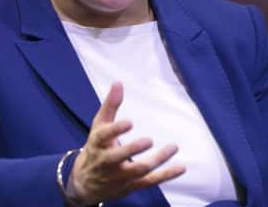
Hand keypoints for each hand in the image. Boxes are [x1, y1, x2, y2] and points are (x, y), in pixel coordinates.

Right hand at [66, 82, 185, 205]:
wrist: (85, 184)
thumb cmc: (96, 148)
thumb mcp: (99, 126)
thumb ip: (110, 105)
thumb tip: (118, 82)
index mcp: (98, 143)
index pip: (104, 137)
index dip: (116, 130)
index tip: (129, 122)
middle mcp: (107, 162)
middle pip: (118, 157)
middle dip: (132, 149)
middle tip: (148, 140)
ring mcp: (120, 176)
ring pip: (138, 170)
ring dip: (157, 160)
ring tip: (173, 147)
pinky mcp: (131, 185)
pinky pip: (150, 181)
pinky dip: (166, 175)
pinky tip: (181, 167)